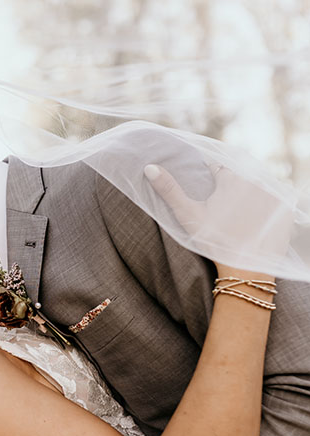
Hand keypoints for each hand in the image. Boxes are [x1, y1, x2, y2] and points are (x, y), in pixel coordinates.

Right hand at [145, 162, 291, 272]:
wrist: (247, 268)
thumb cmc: (215, 240)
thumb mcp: (188, 215)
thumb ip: (169, 190)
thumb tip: (149, 167)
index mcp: (230, 178)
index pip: (217, 169)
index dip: (210, 178)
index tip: (207, 190)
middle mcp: (254, 181)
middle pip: (238, 179)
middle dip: (230, 189)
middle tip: (222, 210)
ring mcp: (272, 194)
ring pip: (256, 188)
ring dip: (248, 197)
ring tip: (239, 217)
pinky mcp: (286, 209)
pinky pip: (276, 201)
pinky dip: (267, 208)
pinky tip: (256, 222)